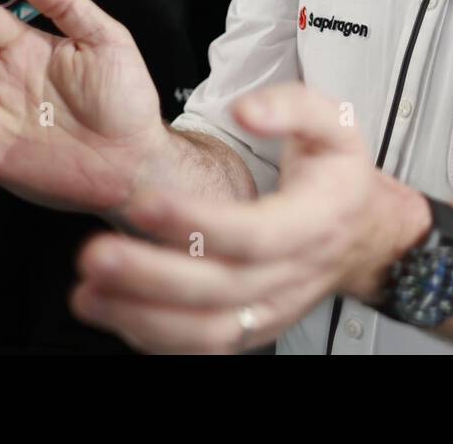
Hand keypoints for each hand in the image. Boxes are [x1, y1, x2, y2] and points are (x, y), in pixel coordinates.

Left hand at [68, 83, 430, 353]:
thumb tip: (247, 109)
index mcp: (314, 221)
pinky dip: (152, 337)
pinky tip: (113, 312)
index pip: (255, 234)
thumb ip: (292, 106)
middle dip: (151, 277)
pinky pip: (202, 346)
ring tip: (87, 295)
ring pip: (207, 332)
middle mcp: (292, 274)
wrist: (364, 232)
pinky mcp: (251, 327)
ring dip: (141, 318)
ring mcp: (271, 308)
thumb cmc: (340, 176)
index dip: (199, 223)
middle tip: (95, 254)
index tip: (147, 202)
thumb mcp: (335, 122)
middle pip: (220, 290)